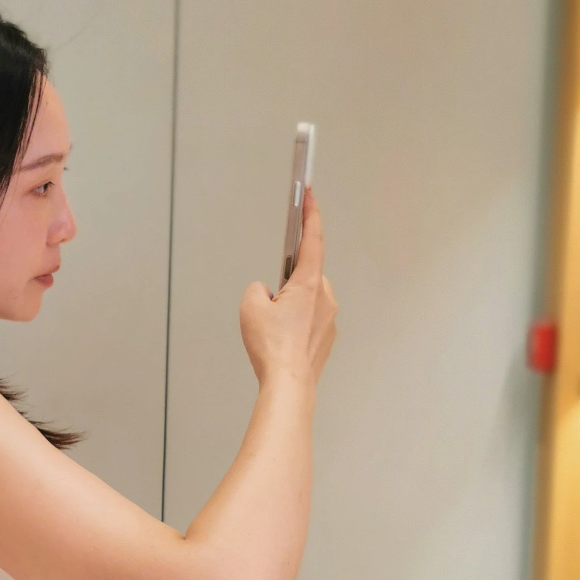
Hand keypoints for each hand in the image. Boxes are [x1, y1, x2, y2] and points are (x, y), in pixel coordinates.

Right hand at [238, 188, 336, 386]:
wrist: (289, 384)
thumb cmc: (273, 348)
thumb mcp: (250, 305)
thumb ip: (257, 288)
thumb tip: (266, 292)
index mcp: (310, 283)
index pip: (312, 239)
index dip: (310, 214)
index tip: (310, 196)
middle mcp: (326, 298)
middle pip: (305, 274)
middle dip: (287, 282)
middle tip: (269, 302)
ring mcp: (329, 319)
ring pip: (307, 300)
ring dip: (290, 306)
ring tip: (273, 328)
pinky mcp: (327, 337)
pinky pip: (309, 320)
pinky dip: (295, 324)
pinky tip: (281, 339)